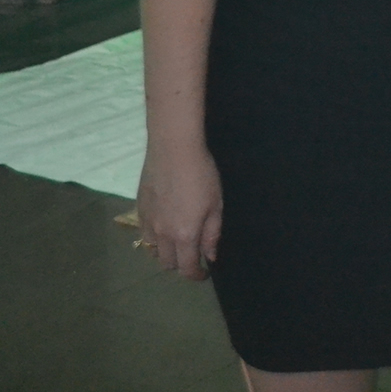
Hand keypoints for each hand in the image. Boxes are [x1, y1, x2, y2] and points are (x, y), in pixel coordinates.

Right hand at [135, 142, 222, 279]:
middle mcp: (161, 234)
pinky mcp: (138, 210)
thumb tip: (209, 256)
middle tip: (194, 255)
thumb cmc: (202, 175)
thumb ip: (212, 234)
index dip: (195, 276)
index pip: (186, 268)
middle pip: (167, 264)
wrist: (173, 150)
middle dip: (181, 265)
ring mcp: (147, 223)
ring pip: (152, 251)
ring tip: (178, 243)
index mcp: (184, 235)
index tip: (204, 274)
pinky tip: (163, 228)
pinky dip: (154, 239)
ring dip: (166, 253)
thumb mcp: (216, 205)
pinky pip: (143, 235)